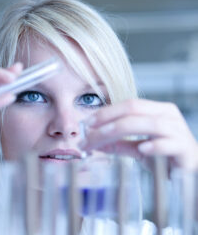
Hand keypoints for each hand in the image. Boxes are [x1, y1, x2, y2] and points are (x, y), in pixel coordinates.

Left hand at [79, 99, 197, 169]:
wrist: (191, 170)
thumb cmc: (165, 156)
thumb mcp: (138, 147)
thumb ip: (118, 144)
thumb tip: (93, 142)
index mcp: (156, 110)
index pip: (128, 104)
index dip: (106, 112)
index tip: (87, 122)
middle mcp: (167, 115)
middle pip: (134, 109)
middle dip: (107, 119)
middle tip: (88, 132)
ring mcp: (178, 130)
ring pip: (148, 123)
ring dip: (119, 130)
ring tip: (101, 138)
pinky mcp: (185, 149)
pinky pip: (169, 143)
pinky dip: (155, 146)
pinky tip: (142, 150)